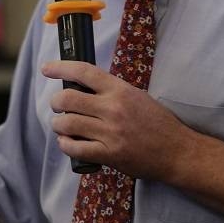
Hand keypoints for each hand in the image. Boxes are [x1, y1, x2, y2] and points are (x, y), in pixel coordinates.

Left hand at [42, 60, 196, 181]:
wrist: (176, 151)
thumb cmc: (158, 123)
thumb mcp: (137, 97)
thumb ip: (112, 92)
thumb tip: (84, 88)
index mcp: (120, 90)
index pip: (84, 72)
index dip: (61, 68)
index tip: (47, 68)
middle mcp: (113, 108)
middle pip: (68, 98)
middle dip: (56, 102)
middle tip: (57, 106)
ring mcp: (110, 132)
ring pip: (67, 124)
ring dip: (58, 125)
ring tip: (62, 125)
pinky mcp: (109, 154)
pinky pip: (76, 148)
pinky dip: (65, 144)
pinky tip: (68, 142)